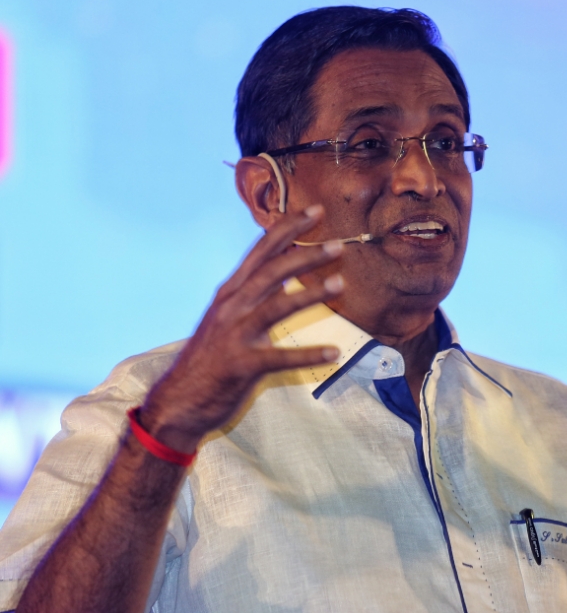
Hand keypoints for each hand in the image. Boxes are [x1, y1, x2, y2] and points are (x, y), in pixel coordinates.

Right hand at [139, 205, 344, 452]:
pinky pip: (280, 358)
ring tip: (341, 284)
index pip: (262, 252)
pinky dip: (308, 355)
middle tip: (339, 245)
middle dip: (306, 255)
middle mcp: (232, 307)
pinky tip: (334, 353)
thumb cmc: (211, 357)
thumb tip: (285, 270)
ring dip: (311, 294)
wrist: (178, 401)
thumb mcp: (228, 317)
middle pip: (272, 272)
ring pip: (277, 306)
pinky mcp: (241, 365)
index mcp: (231, 293)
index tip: (315, 211)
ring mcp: (235, 335)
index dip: (288, 229)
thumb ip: (254, 293)